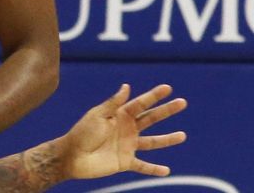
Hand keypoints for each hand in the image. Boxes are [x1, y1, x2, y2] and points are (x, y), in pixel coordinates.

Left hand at [64, 83, 186, 179]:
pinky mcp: (125, 162)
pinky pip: (143, 166)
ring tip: (182, 135)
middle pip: (151, 118)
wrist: (73, 156)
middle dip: (166, 111)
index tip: (168, 88)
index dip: (154, 96)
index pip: (140, 103)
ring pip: (152, 142)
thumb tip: (127, 86)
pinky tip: (166, 170)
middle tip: (183, 102)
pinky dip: (154, 169)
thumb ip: (113, 103)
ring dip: (167, 139)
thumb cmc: (82, 132)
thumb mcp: (98, 115)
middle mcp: (126, 128)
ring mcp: (127, 145)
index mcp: (119, 115)